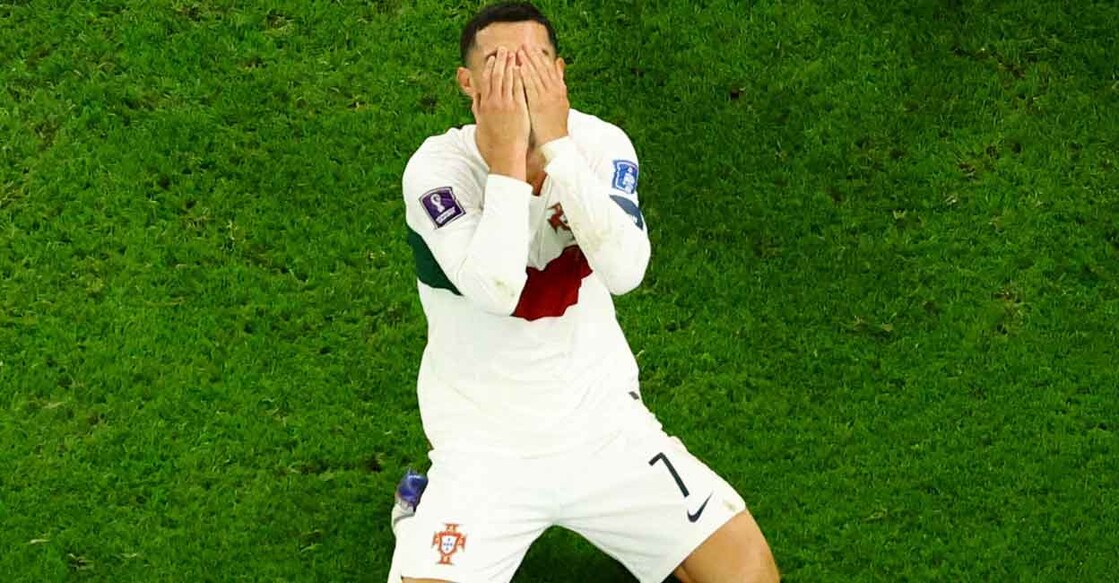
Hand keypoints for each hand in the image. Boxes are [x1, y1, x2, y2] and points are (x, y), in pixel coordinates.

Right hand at [473, 47, 529, 179]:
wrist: (504, 157)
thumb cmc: (492, 147)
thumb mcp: (480, 126)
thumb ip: (478, 111)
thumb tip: (476, 100)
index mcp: (484, 106)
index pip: (485, 81)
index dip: (489, 68)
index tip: (492, 59)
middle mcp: (493, 103)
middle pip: (496, 76)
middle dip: (500, 61)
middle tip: (504, 49)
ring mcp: (506, 105)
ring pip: (507, 79)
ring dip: (510, 65)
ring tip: (514, 53)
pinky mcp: (518, 109)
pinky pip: (518, 89)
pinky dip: (519, 77)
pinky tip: (522, 68)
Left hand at [518, 47, 568, 145]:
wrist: (557, 142)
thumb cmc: (555, 123)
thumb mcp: (561, 100)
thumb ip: (559, 80)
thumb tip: (559, 61)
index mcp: (560, 89)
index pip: (549, 69)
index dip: (540, 57)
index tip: (532, 48)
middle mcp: (555, 91)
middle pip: (543, 69)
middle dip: (533, 56)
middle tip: (523, 45)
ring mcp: (547, 98)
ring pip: (537, 76)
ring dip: (528, 62)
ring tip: (519, 52)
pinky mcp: (539, 105)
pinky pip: (531, 88)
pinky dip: (526, 76)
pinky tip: (519, 68)